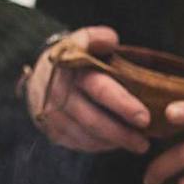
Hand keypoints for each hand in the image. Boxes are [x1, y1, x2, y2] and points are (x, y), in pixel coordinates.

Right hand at [25, 26, 150, 154]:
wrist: (38, 78)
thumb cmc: (71, 59)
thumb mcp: (80, 40)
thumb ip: (95, 38)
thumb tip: (111, 40)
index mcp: (70, 69)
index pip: (99, 88)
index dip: (122, 104)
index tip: (144, 118)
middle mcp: (59, 94)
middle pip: (93, 119)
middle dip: (121, 133)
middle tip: (145, 143)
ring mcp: (53, 115)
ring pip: (86, 136)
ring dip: (113, 142)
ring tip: (139, 145)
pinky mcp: (51, 131)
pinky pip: (78, 143)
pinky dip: (99, 146)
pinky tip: (116, 143)